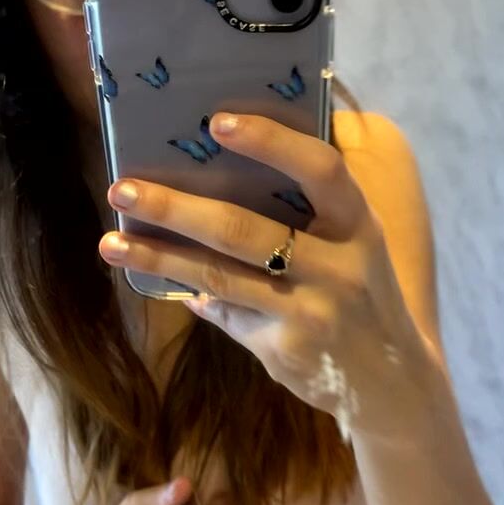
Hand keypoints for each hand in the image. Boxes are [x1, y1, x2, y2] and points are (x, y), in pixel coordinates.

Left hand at [99, 113, 430, 441]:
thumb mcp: (358, 243)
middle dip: (176, 207)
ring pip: (218, 277)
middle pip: (243, 230)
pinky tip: (159, 279)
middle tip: (122, 188)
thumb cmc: (365, 292)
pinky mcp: (284, 349)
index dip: (270, 142)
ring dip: (159, 256)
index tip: (216, 122)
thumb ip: (316, 206)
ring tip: (110, 241)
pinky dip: (193, 294)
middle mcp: (338, 268)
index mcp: (358, 225)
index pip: (320, 170)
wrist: (393, 383)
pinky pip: (226, 312)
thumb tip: (233, 161)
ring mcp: (309, 312)